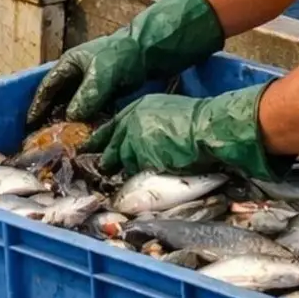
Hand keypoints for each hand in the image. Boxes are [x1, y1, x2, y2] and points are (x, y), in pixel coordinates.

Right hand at [24, 0, 224, 127]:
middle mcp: (77, 74)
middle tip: (43, 138)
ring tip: (64, 142)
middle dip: (51, 117)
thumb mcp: (101, 74)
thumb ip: (86, 95)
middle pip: (59, 99)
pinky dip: (87, 122)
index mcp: (69, 64)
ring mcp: (92, 84)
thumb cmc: (121, 55)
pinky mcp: (106, 93)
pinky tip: (86, 136)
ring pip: (75, 106)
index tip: (30, 123)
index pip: (47, 87)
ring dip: (70, 123)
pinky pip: (91, 110)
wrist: (149, 51)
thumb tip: (71, 118)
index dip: (37, 105)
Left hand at [81, 85, 274, 179]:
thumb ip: (151, 126)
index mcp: (139, 107)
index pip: (113, 125)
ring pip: (120, 160)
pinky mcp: (140, 156)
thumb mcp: (168, 115)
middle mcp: (131, 120)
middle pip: (110, 144)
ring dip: (121, 172)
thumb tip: (145, 141)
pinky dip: (134, 182)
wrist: (208, 127)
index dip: (103, 138)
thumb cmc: (198, 122)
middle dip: (105, 159)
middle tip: (98, 170)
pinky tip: (135, 189)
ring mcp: (133, 137)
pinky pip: (133, 173)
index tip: (90, 147)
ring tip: (114, 185)